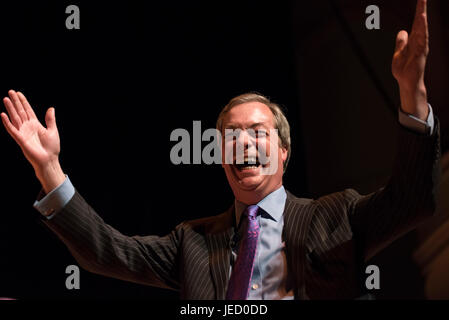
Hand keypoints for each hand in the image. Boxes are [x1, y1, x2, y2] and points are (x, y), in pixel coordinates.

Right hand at [1, 90, 64, 192]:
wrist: (49, 160)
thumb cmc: (51, 148)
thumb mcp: (53, 131)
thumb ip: (50, 119)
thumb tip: (51, 108)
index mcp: (35, 124)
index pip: (28, 110)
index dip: (23, 102)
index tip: (19, 93)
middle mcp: (28, 127)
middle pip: (20, 112)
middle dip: (15, 102)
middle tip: (10, 92)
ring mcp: (23, 132)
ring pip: (15, 118)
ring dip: (10, 109)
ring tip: (6, 99)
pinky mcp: (20, 139)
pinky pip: (12, 130)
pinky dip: (7, 123)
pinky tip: (3, 115)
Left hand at [392, 0, 428, 120]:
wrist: (406, 82)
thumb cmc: (404, 69)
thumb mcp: (398, 52)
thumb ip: (401, 42)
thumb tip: (402, 31)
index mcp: (413, 40)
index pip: (415, 23)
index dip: (418, 12)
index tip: (420, 0)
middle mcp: (419, 41)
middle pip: (420, 23)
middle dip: (421, 10)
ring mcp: (420, 47)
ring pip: (422, 30)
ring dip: (422, 19)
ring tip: (422, 9)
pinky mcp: (420, 53)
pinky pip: (422, 39)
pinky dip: (422, 30)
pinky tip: (421, 21)